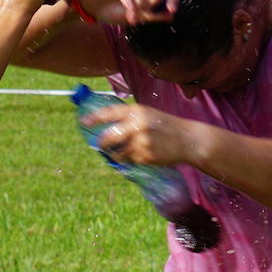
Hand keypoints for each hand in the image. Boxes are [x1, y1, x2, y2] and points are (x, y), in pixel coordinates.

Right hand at [77, 0, 177, 25]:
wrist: (90, 9)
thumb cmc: (112, 11)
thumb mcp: (135, 16)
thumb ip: (152, 15)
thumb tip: (171, 15)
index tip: (172, 11)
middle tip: (147, 10)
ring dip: (139, 4)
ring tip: (132, 16)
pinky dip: (127, 0)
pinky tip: (128, 11)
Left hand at [81, 103, 196, 166]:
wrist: (188, 140)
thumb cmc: (166, 126)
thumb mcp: (148, 114)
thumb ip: (129, 118)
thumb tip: (107, 128)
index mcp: (137, 111)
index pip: (109, 113)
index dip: (94, 118)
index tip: (83, 122)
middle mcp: (136, 126)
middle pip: (108, 137)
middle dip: (102, 143)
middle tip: (101, 145)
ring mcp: (140, 142)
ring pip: (117, 152)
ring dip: (117, 154)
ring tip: (128, 150)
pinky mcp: (144, 156)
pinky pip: (129, 160)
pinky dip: (132, 159)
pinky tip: (143, 154)